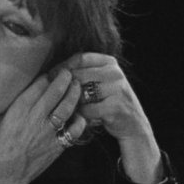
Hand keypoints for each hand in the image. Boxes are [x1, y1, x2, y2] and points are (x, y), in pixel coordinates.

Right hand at [0, 68, 86, 183]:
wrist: (5, 172)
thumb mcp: (1, 120)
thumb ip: (14, 106)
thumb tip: (24, 93)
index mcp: (19, 108)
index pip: (38, 85)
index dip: (48, 76)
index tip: (52, 71)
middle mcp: (35, 117)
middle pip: (55, 92)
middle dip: (64, 79)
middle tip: (69, 73)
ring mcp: (48, 131)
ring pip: (66, 108)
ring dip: (73, 95)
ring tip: (76, 87)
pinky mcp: (57, 145)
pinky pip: (73, 130)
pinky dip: (79, 121)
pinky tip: (80, 116)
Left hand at [62, 52, 163, 182]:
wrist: (133, 125)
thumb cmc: (109, 102)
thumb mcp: (101, 81)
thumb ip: (83, 72)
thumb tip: (52, 71)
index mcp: (110, 63)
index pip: (80, 58)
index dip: (63, 66)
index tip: (50, 75)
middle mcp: (116, 73)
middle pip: (78, 74)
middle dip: (63, 84)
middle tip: (51, 93)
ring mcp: (117, 90)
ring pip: (81, 92)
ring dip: (71, 101)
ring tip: (65, 105)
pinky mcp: (116, 107)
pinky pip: (87, 109)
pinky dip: (80, 114)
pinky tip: (77, 117)